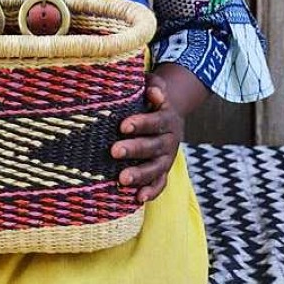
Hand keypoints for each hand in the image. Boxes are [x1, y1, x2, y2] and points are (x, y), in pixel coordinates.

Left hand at [110, 72, 184, 203]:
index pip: (155, 121)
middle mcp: (169, 140)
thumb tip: (153, 92)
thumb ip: (154, 85)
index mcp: (167, 118)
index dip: (141, 123)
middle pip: (153, 146)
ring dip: (140, 175)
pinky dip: (151, 192)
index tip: (123, 125)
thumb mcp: (154, 86)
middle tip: (114, 151)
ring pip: (156, 169)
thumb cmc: (151, 98)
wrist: (168, 114)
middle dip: (134, 149)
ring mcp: (166, 158)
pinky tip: (137, 198)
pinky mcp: (163, 171)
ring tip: (122, 179)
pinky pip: (160, 184)